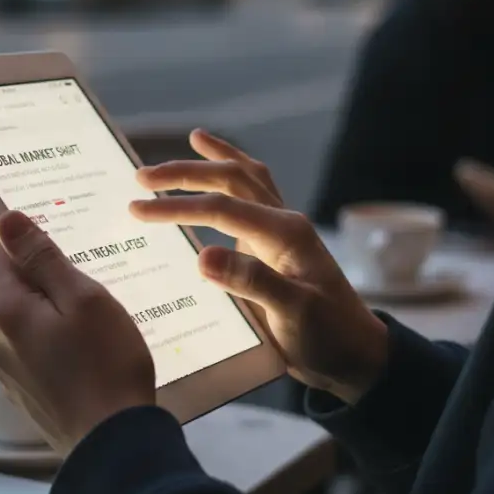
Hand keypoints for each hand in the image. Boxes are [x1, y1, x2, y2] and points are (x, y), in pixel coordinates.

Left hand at [0, 211, 155, 455]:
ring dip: (53, 309)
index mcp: (6, 308)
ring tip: (95, 324)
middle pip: (11, 282)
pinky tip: (87, 353)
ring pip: (25, 315)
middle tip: (90, 288)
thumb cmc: (106, 363)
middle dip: (45, 276)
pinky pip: (34, 346)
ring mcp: (7, 367)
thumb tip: (6, 218)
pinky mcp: (24, 389)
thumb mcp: (83, 297)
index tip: (60, 244)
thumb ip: (42, 257)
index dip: (23, 237)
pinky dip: (55, 339)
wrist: (113, 443)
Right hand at [133, 132, 387, 404]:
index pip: (221, 208)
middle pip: (232, 180)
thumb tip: (202, 255)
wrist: (356, 354)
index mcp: (285, 233)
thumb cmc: (328, 337)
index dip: (177, 206)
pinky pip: (254, 196)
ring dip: (216, 160)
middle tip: (142, 176)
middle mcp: (283, 221)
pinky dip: (235, 175)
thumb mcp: (293, 314)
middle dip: (185, 173)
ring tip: (194, 138)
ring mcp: (281, 229)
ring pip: (247, 178)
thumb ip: (251, 281)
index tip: (137, 209)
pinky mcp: (277, 243)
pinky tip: (225, 170)